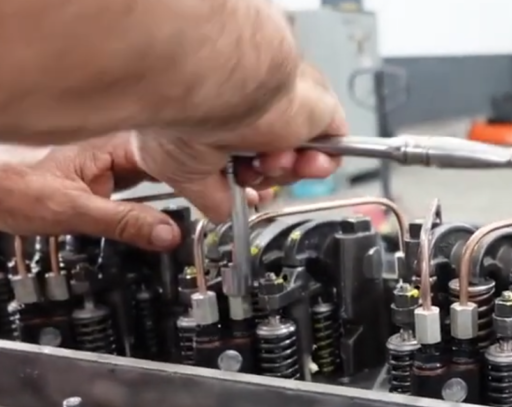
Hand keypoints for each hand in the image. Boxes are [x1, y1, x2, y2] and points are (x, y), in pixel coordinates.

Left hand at [0, 133, 253, 250]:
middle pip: (187, 154)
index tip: (244, 181)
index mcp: (117, 142)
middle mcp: (125, 143)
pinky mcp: (120, 172)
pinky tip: (205, 196)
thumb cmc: (16, 191)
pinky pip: (163, 176)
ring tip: (242, 196)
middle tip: (256, 190)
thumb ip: (123, 222)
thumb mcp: (71, 211)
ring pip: (178, 165)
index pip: (179, 146)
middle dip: (222, 170)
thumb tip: (169, 234)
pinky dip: (186, 185)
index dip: (215, 162)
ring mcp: (124, 157)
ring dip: (208, 179)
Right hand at [136, 62, 345, 221]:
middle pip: (274, 166)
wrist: (220, 88)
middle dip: (264, 178)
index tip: (245, 190)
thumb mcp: (179, 171)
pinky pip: (331, 150)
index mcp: (218, 120)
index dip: (248, 181)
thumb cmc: (187, 115)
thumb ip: (210, 197)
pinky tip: (295, 157)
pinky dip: (316, 165)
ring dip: (284, 172)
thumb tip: (224, 212)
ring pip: (299, 163)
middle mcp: (254, 113)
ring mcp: (287, 111)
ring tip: (266, 158)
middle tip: (250, 169)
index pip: (246, 160)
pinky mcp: (319, 111)